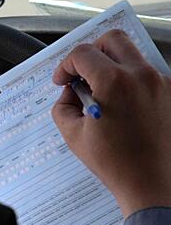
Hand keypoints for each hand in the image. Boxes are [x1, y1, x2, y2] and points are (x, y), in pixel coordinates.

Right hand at [52, 29, 170, 216]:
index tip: (62, 80)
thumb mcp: (73, 134)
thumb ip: (63, 105)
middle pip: (112, 39)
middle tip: (83, 72)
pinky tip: (121, 103)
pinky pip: (145, 74)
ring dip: (111, 65)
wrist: (155, 185)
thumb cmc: (118, 164)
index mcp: (114, 82)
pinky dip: (129, 80)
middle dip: (91, 52)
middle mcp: (141, 76)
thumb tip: (70, 93)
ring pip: (131, 55)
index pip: (82, 53)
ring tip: (102, 91)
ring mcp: (161, 83)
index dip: (65, 66)